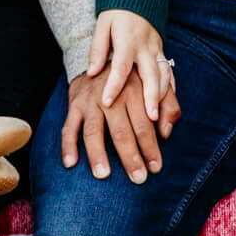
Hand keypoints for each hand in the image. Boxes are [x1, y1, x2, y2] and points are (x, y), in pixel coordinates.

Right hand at [60, 62, 179, 184]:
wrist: (102, 56)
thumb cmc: (133, 78)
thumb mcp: (156, 84)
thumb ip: (168, 105)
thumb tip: (166, 133)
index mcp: (134, 91)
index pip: (144, 125)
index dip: (151, 148)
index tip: (156, 167)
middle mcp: (111, 97)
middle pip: (121, 132)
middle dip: (131, 157)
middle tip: (138, 178)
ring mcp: (90, 102)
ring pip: (93, 131)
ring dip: (98, 155)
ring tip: (103, 175)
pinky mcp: (74, 105)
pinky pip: (68, 127)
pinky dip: (68, 145)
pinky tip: (71, 163)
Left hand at [88, 10, 177, 123]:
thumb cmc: (117, 13)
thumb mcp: (103, 25)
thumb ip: (98, 49)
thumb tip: (91, 73)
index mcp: (127, 41)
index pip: (121, 66)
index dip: (113, 85)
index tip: (106, 103)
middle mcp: (145, 48)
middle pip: (151, 75)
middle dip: (151, 98)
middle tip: (150, 119)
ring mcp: (157, 51)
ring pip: (165, 77)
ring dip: (164, 99)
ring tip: (161, 121)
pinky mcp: (163, 53)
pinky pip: (170, 74)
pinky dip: (171, 92)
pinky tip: (169, 109)